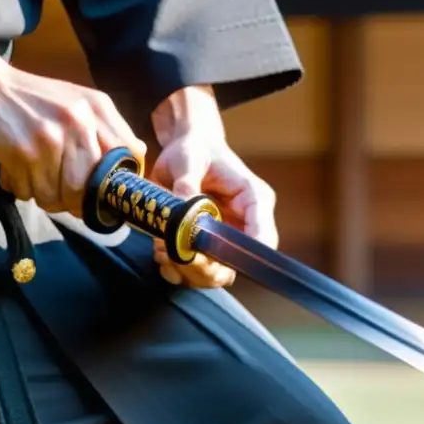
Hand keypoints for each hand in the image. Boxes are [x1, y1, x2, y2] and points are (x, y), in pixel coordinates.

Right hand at [0, 32, 146, 215]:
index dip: (118, 180)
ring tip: (34, 181)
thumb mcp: (78, 102)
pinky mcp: (24, 152)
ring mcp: (52, 138)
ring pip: (60, 195)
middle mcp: (79, 121)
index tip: (104, 193)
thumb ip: (108, 127)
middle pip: (90, 187)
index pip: (129, 155)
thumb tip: (138, 153)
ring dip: (46, 197)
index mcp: (98, 108)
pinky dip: (23, 190)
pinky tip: (17, 172)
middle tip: (61, 197)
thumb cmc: (33, 99)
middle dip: (75, 200)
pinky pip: (31, 192)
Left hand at [149, 87, 277, 288]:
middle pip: (237, 264)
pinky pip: (196, 272)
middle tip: (176, 255)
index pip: (263, 237)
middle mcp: (243, 224)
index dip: (244, 255)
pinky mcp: (205, 246)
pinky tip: (161, 253)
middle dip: (206, 268)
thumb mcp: (189, 158)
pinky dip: (176, 271)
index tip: (214, 257)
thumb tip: (182, 206)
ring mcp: (224, 239)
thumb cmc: (194, 149)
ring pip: (216, 274)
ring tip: (162, 250)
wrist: (184, 151)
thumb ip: (187, 181)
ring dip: (187, 272)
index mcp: (253, 200)